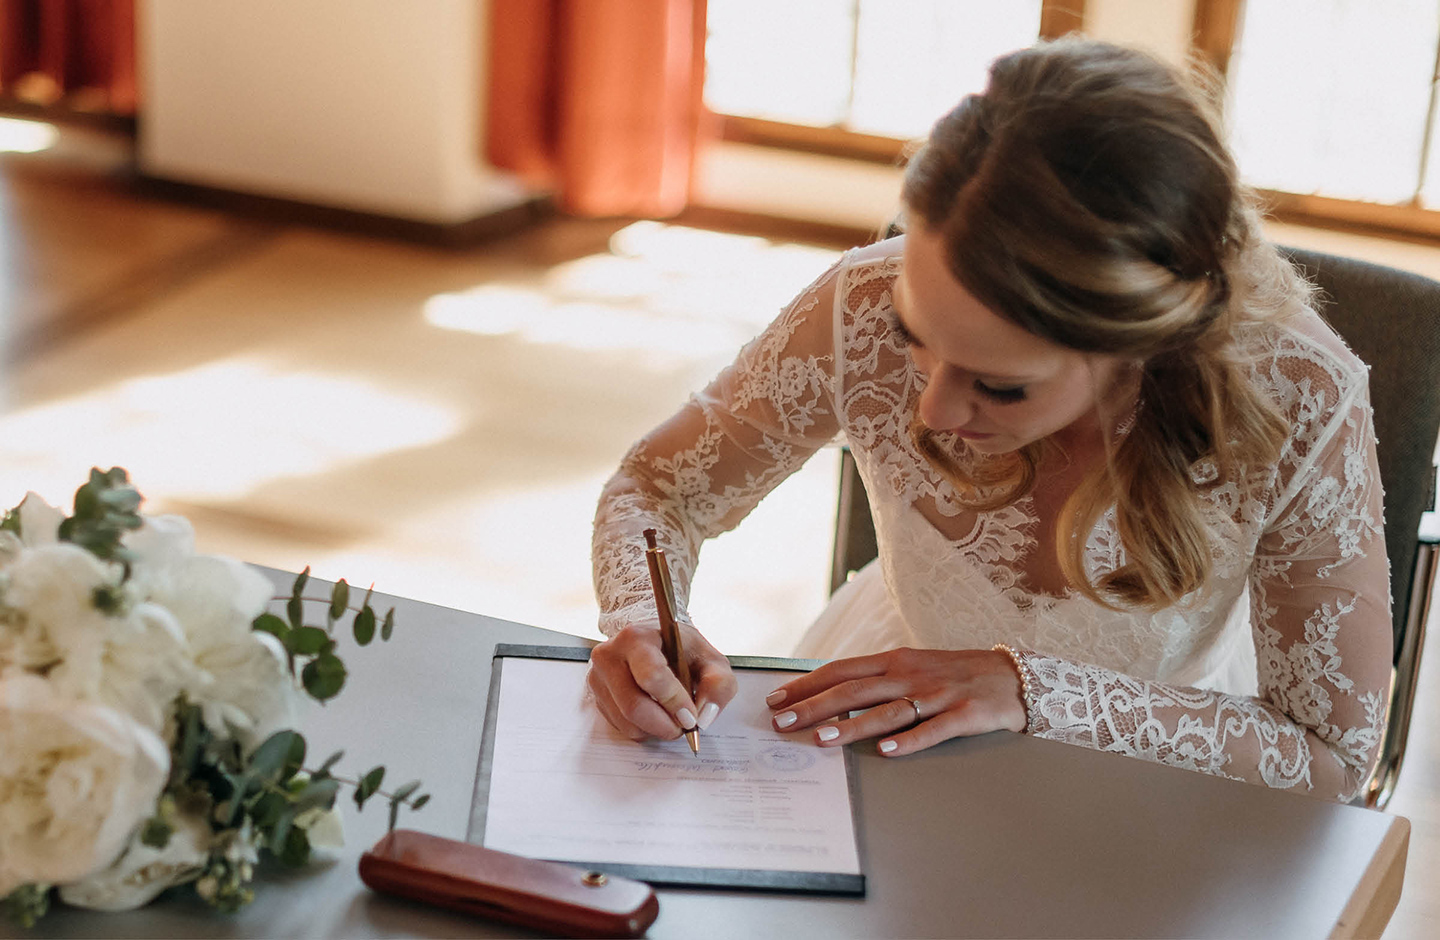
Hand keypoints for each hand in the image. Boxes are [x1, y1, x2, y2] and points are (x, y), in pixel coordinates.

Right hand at [587, 618, 737, 741]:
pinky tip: (656, 714)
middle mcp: (610, 655)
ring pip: (627, 722)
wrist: (655, 642)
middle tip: (684, 726)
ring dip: (656, 730)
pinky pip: (621, 726)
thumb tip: (704, 717)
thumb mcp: (710, 659)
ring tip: (672, 718)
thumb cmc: (681, 650)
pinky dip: (644, 729)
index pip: (651, 676)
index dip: (674, 702)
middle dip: (665, 725)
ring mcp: (598, 677)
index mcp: (637, 637)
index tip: (691, 717)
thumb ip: (718, 685)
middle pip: (634, 706)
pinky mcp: (597, 697)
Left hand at [764, 647, 1025, 755]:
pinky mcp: (965, 714)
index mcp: (894, 662)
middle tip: (782, 722)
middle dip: (814, 706)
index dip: (806, 684)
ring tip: (822, 740)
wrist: (1013, 676)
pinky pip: (934, 730)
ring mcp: (938, 694)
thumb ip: (876, 681)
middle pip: (854, 691)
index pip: (840, 671)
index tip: (775, 699)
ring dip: (852, 727)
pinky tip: (886, 752)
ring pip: (888, 711)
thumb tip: (829, 698)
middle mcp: (910, 674)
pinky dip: (909, 741)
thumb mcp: (912, 669)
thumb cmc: (954, 675)